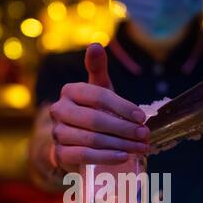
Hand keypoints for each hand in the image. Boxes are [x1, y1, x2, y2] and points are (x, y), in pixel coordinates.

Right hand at [50, 43, 148, 168]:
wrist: (73, 142)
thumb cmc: (91, 112)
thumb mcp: (97, 91)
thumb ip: (98, 69)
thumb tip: (95, 44)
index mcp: (70, 91)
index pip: (99, 96)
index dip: (123, 107)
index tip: (142, 118)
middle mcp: (59, 110)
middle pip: (96, 119)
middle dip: (124, 129)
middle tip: (144, 135)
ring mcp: (57, 133)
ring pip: (92, 139)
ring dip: (120, 145)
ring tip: (140, 148)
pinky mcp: (60, 154)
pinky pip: (84, 156)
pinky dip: (106, 157)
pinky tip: (123, 157)